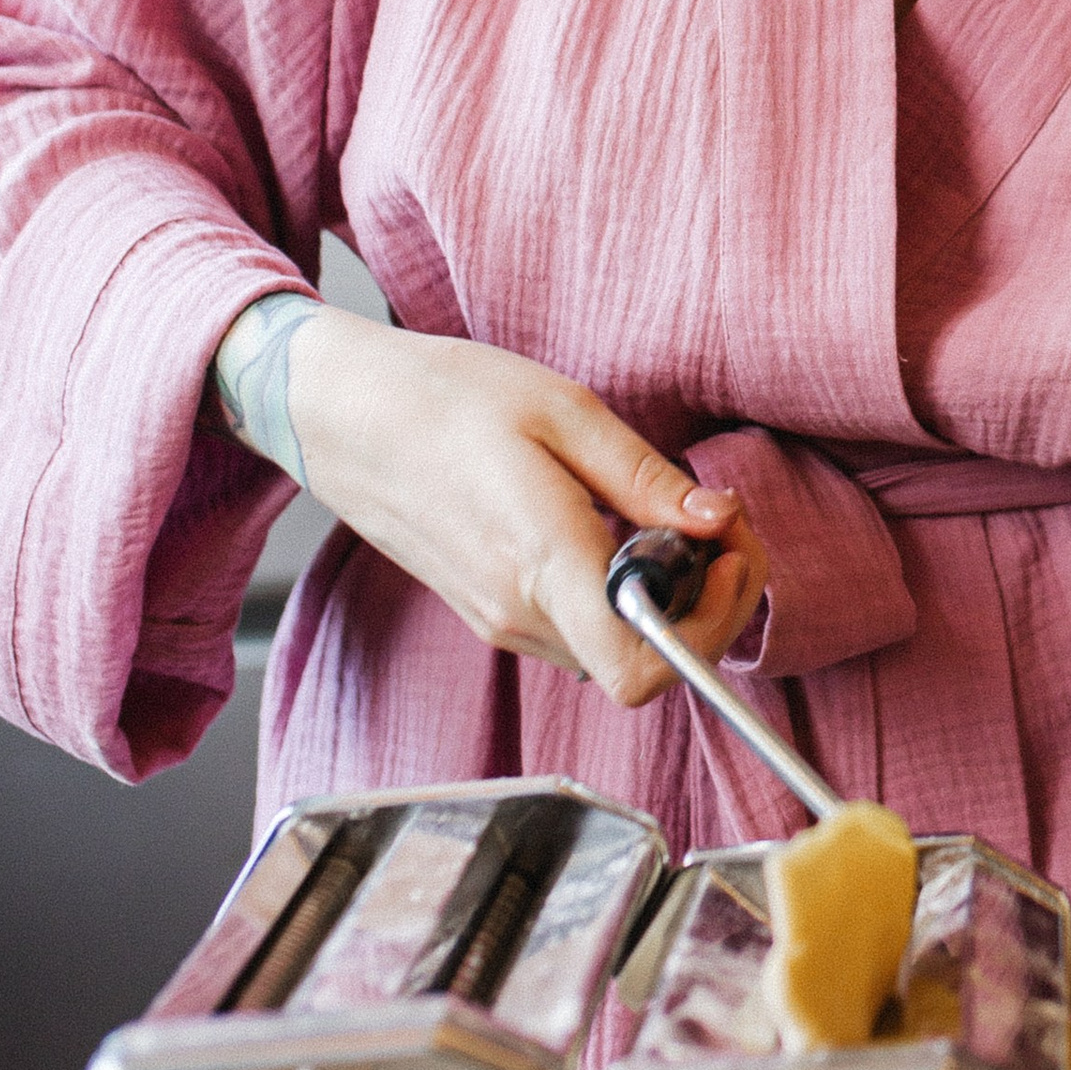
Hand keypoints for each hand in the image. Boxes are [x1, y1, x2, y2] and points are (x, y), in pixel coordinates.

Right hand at [278, 308, 766, 707]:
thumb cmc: (446, 398)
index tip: (728, 554)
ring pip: (616, 651)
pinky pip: (582, 631)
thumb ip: (645, 479)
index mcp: (542, 563)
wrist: (342, 414)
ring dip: (669, 599)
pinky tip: (623, 532)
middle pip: (646, 665)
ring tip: (673, 520)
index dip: (710, 627)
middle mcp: (520, 613)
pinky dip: (624, 597)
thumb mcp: (563, 411)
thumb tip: (720, 522)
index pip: (641, 671)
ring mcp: (500, 621)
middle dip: (709, 601)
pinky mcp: (491, 611)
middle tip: (720, 523)